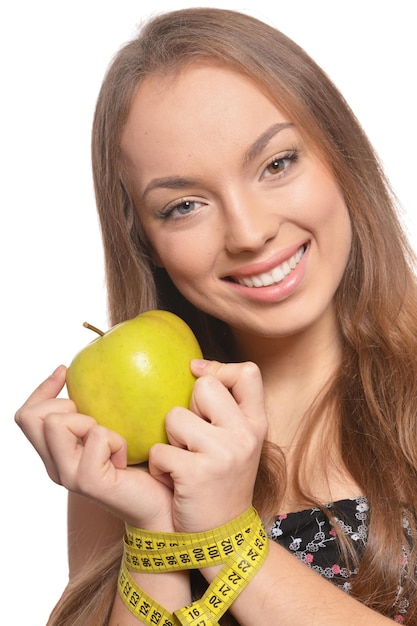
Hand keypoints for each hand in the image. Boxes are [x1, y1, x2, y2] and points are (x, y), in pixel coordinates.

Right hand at [15, 366, 173, 529]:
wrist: (161, 506)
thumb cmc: (143, 467)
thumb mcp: (112, 432)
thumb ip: (95, 414)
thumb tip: (90, 370)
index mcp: (56, 454)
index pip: (26, 416)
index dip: (41, 389)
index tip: (65, 371)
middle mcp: (56, 466)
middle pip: (33, 416)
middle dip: (65, 406)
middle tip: (95, 423)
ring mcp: (69, 475)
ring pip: (57, 422)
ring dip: (90, 422)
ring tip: (111, 442)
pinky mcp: (87, 481)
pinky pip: (97, 436)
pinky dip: (117, 440)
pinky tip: (126, 459)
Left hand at [148, 359, 267, 532]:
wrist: (223, 537)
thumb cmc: (222, 482)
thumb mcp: (238, 442)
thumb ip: (225, 408)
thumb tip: (195, 368)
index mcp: (256, 424)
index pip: (247, 372)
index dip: (219, 369)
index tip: (198, 378)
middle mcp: (244, 435)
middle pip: (204, 386)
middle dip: (189, 408)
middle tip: (193, 438)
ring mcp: (223, 454)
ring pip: (174, 417)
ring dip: (170, 441)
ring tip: (183, 461)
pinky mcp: (196, 473)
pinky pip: (159, 451)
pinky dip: (158, 467)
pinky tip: (173, 482)